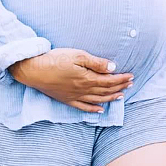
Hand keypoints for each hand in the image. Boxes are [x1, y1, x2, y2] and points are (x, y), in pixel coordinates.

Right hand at [8, 48, 133, 112]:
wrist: (34, 70)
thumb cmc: (55, 59)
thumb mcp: (77, 55)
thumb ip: (96, 63)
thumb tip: (113, 67)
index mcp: (87, 78)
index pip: (109, 80)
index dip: (121, 79)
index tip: (131, 76)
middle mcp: (83, 90)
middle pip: (105, 90)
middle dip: (119, 87)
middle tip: (130, 84)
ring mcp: (75, 96)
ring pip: (97, 99)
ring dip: (110, 98)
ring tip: (120, 96)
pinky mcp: (66, 99)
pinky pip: (83, 107)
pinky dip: (93, 109)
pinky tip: (100, 110)